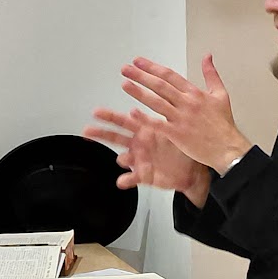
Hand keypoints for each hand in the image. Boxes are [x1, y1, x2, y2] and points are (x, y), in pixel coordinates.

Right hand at [84, 107, 210, 204]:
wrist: (190, 170)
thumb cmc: (181, 146)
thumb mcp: (174, 128)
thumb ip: (164, 116)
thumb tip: (159, 97)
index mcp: (143, 130)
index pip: (123, 121)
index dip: (110, 116)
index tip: (97, 112)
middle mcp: (138, 144)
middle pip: (116, 137)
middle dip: (101, 133)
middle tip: (87, 130)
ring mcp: (139, 160)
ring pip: (123, 158)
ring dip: (121, 158)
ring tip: (123, 159)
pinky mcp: (143, 175)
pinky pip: (132, 178)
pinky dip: (126, 180)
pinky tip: (122, 181)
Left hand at [119, 54, 252, 175]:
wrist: (228, 148)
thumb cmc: (223, 124)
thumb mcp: (221, 94)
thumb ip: (211, 74)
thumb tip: (207, 56)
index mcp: (195, 93)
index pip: (170, 76)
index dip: (153, 67)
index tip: (139, 61)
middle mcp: (187, 103)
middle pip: (160, 85)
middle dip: (141, 76)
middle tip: (126, 69)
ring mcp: (181, 118)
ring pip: (157, 102)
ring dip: (139, 92)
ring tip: (125, 84)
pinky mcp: (177, 134)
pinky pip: (158, 124)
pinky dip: (145, 119)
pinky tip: (132, 113)